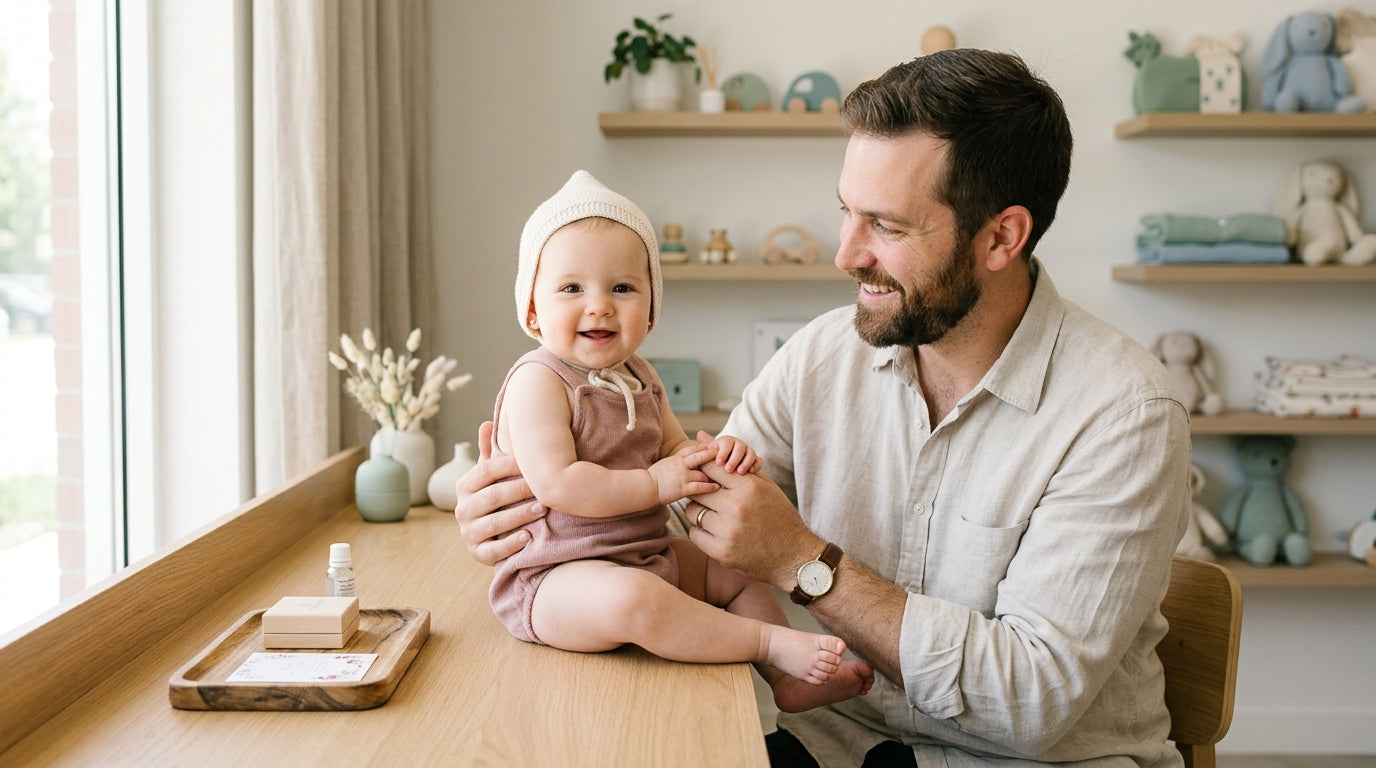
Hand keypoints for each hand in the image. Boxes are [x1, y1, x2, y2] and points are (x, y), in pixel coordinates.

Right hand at [453, 421, 544, 565]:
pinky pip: (493, 551)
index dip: (510, 465)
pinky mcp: (477, 554)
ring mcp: (468, 533)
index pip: (485, 470)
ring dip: (519, 516)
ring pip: (494, 523)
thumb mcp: (491, 474)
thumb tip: (487, 423)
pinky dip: (511, 545)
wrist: (490, 534)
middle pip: (492, 497)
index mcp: (464, 486)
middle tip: (545, 488)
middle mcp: (462, 509)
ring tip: (542, 509)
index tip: (535, 462)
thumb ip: (489, 451)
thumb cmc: (497, 495)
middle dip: (520, 491)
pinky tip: (528, 537)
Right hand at [647, 447, 718, 504]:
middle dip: (711, 455)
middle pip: (700, 457)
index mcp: (674, 459)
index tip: (711, 446)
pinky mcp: (683, 488)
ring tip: (723, 475)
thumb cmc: (649, 479)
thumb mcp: (662, 465)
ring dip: (713, 474)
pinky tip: (716, 487)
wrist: (644, 487)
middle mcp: (680, 465)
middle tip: (722, 453)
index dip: (702, 448)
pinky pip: (700, 487)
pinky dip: (709, 487)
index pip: (691, 450)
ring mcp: (683, 476)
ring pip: (703, 473)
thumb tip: (677, 464)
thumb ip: (672, 464)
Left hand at [685, 461, 820, 588]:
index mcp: (749, 487)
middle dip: (700, 491)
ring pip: (693, 512)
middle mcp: (737, 507)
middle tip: (709, 497)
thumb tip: (702, 436)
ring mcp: (728, 531)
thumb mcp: (765, 485)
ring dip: (699, 511)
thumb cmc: (778, 516)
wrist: (794, 556)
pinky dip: (701, 532)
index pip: (711, 467)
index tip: (705, 474)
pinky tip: (716, 531)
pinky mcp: (722, 552)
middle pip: (697, 489)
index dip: (704, 469)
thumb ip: (735, 462)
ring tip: (715, 514)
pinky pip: (695, 534)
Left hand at [706, 434, 761, 474]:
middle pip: (739, 448)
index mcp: (726, 442)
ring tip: (740, 472)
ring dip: (745, 462)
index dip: (723, 452)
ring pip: (750, 453)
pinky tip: (751, 471)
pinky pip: (759, 460)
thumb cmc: (713, 462)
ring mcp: (748, 452)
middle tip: (728, 470)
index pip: (726, 443)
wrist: (724, 470)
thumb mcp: (709, 455)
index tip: (718, 463)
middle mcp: (738, 445)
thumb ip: (706, 447)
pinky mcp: (755, 461)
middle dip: (734, 459)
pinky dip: (756, 464)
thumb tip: (700, 433)